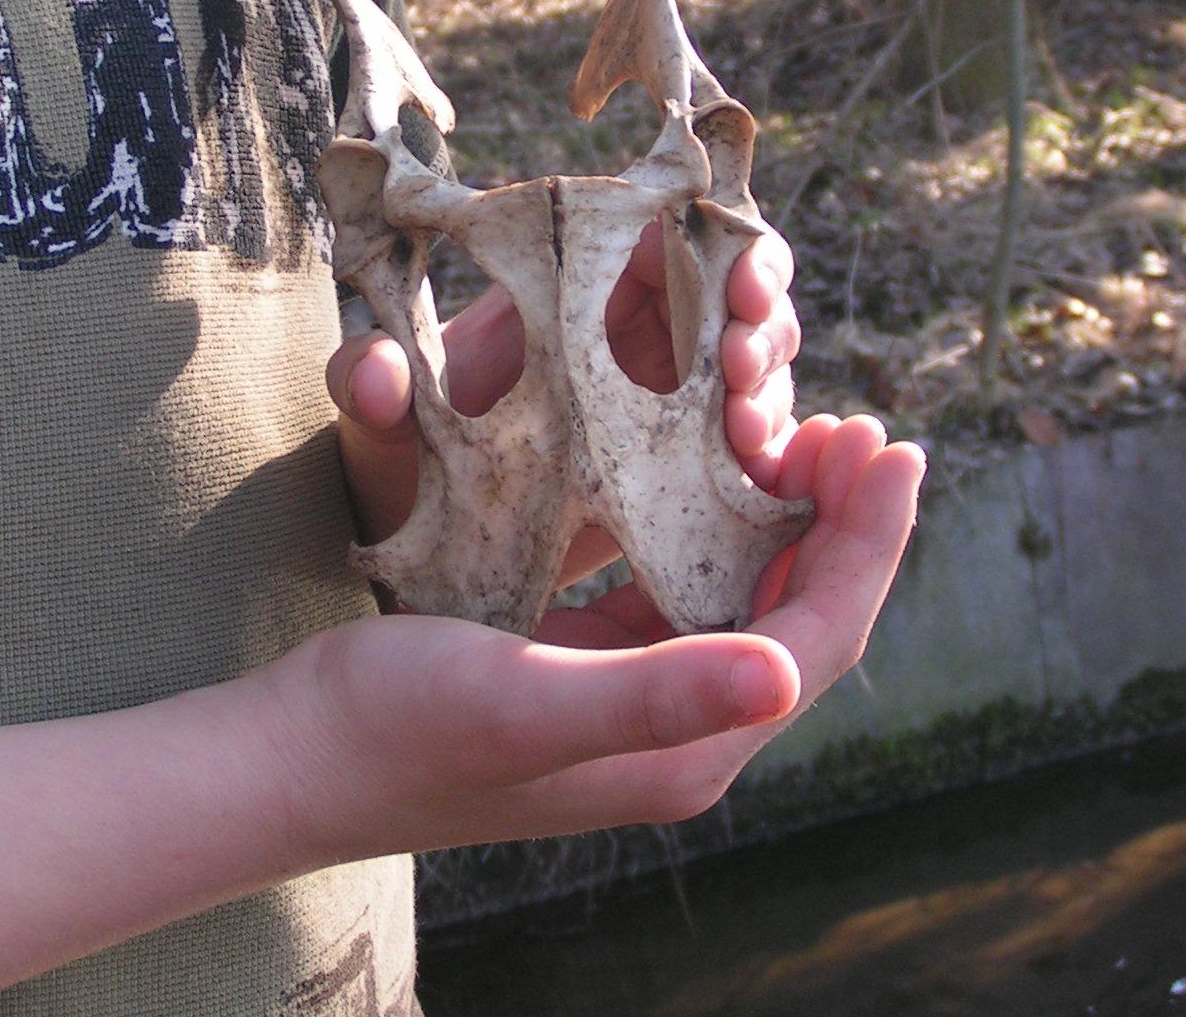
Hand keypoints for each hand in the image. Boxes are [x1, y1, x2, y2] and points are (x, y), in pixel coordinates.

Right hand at [268, 416, 918, 860]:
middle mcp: (675, 735)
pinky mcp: (586, 673)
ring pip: (746, 602)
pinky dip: (714, 531)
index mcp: (682, 748)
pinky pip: (682, 594)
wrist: (295, 759)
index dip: (867, 542)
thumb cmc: (398, 730)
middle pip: (800, 619)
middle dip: (842, 523)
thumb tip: (785, 677)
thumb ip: (658, 693)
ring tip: (803, 437)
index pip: (819, 639)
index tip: (891, 444)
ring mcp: (631, 707)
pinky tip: (707, 476)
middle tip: (855, 426)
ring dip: (785, 522)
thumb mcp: (529, 702)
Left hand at [326, 218, 802, 579]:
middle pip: (741, 295)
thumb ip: (371, 389)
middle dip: (766, 320)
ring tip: (744, 432)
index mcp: (575, 282)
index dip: (726, 245)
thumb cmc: (397, 462)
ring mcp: (667, 398)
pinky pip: (752, 448)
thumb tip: (373, 370)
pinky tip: (760, 480)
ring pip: (759, 369)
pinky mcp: (683, 465)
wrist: (414, 549)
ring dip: (772, 391)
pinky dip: (769, 457)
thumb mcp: (378, 427)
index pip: (675, 232)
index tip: (741, 281)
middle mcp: (633, 329)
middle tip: (744, 366)